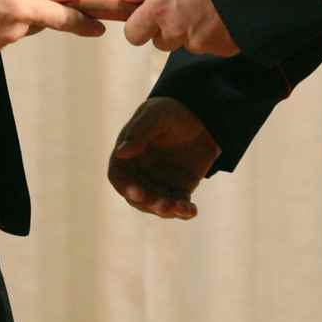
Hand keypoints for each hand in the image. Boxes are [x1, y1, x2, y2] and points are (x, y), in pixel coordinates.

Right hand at [107, 97, 220, 219]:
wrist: (202, 115)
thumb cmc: (172, 111)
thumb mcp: (157, 115)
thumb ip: (140, 132)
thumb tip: (121, 152)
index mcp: (128, 154)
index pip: (118, 176)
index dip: (125, 186)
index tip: (136, 192)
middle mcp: (140, 172)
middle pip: (137, 196)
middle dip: (148, 203)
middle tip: (164, 204)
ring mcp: (159, 183)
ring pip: (157, 205)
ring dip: (166, 210)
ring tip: (180, 208)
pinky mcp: (179, 189)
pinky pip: (179, 205)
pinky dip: (184, 211)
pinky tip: (192, 210)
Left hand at [120, 0, 238, 56]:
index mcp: (160, 10)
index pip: (133, 33)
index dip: (139, 26)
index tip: (147, 17)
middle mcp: (176, 31)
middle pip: (161, 42)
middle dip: (169, 29)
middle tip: (185, 7)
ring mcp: (199, 43)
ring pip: (187, 43)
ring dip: (193, 32)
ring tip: (210, 7)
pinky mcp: (221, 49)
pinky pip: (211, 46)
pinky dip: (215, 35)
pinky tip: (224, 15)